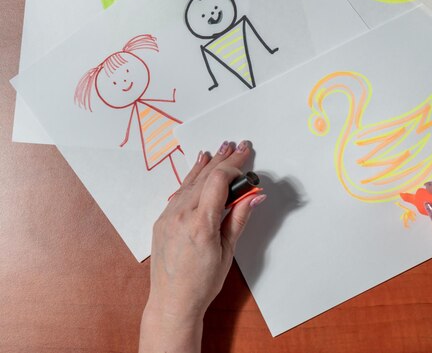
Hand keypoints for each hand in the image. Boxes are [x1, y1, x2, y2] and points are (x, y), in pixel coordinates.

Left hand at [145, 140, 265, 322]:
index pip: (218, 181)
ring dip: (208, 164)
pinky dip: (192, 177)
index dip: (234, 166)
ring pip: (190, 181)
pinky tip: (199, 166)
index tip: (246, 157)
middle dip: (225, 159)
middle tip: (239, 146)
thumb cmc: (201, 282)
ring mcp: (168, 216)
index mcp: (201, 224)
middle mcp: (181, 216)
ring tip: (220, 149)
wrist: (172, 301)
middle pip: (206, 177)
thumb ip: (239, 218)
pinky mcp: (162, 220)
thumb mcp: (227, 251)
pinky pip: (179, 192)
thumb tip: (254, 196)